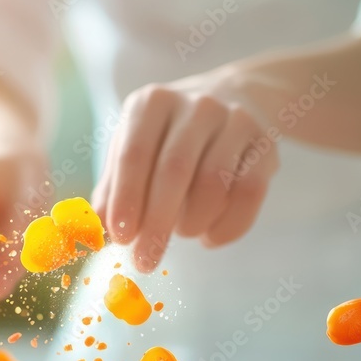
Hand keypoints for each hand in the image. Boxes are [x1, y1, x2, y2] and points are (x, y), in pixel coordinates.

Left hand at [92, 72, 278, 271]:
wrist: (232, 100)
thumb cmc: (166, 139)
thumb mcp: (133, 152)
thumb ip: (111, 192)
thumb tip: (94, 237)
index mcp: (151, 103)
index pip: (134, 154)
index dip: (125, 199)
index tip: (120, 238)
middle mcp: (195, 104)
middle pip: (174, 171)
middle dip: (156, 223)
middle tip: (144, 260)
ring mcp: (235, 121)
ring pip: (213, 183)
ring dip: (192, 223)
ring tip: (182, 233)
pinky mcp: (266, 145)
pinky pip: (249, 195)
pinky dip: (228, 227)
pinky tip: (209, 238)